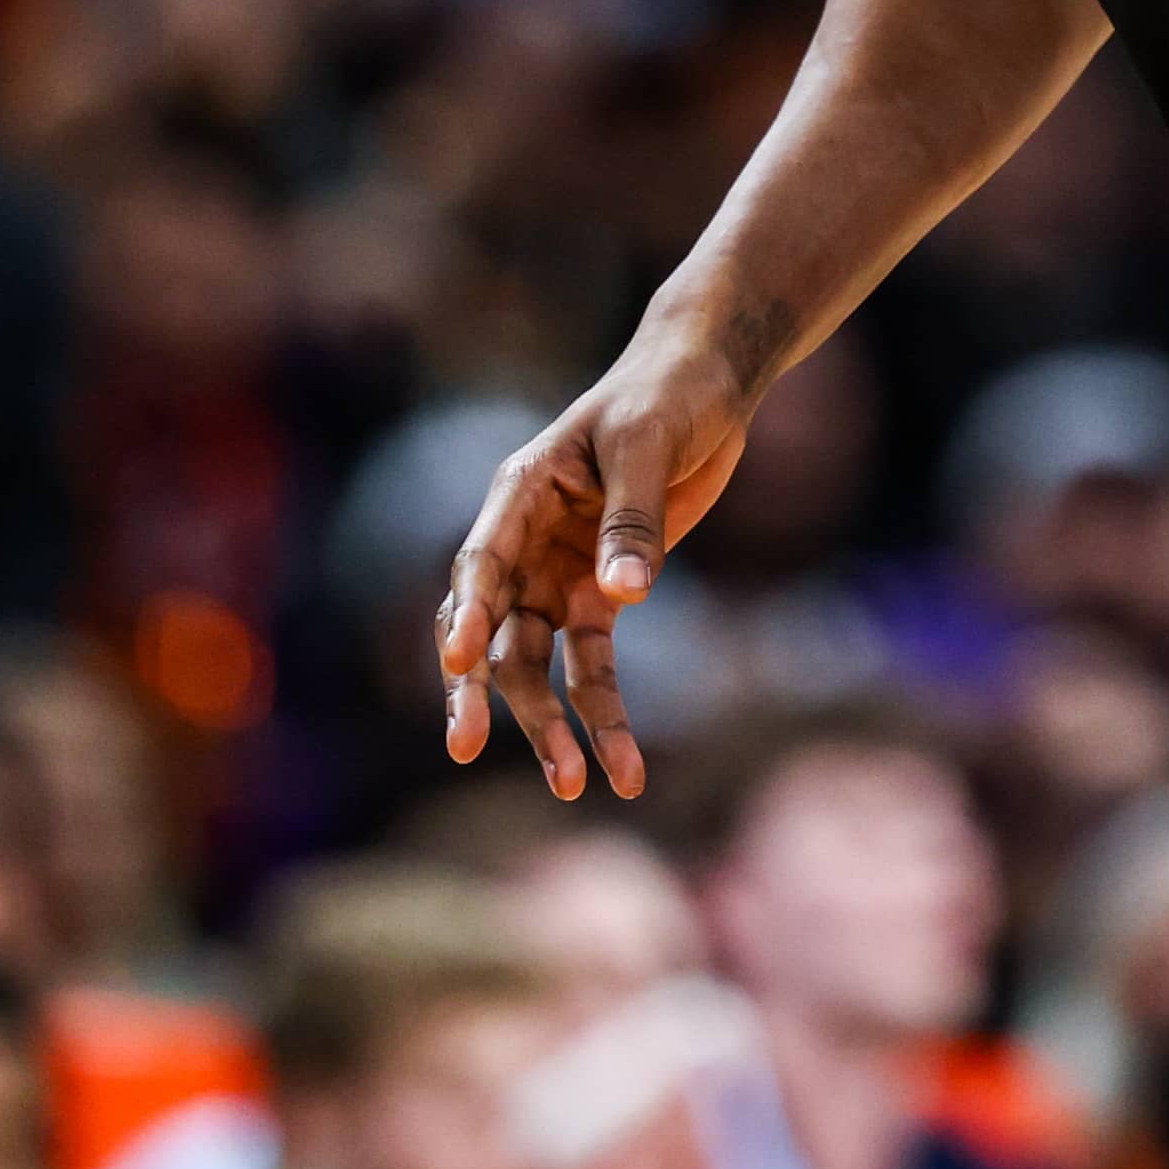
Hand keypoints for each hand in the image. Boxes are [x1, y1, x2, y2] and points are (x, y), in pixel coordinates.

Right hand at [434, 307, 755, 798]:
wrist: (709, 382)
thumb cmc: (668, 393)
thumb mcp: (649, 441)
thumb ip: (634, 518)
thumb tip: (624, 596)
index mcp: (520, 493)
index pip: (482, 561)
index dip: (469, 610)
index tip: (459, 658)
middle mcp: (526, 542)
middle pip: (492, 630)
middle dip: (483, 692)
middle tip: (465, 748)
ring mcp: (559, 574)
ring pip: (537, 664)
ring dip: (551, 724)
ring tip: (574, 786)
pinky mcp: (602, 595)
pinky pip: (592, 666)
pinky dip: (606, 716)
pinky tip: (626, 770)